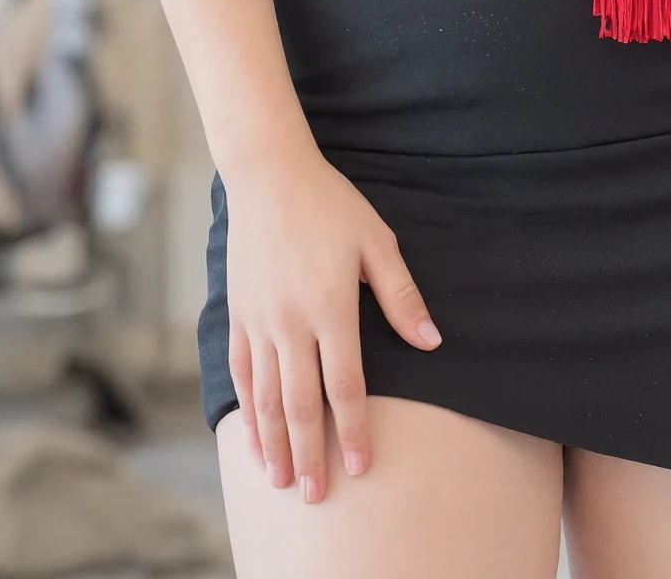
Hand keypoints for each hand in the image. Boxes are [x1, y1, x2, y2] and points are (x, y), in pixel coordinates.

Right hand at [224, 146, 440, 502]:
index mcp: (330, 306)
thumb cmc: (330, 205)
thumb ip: (401, 295)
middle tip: (318, 495)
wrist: (268, 174)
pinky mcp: (238, 314)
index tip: (361, 466)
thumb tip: (431, 341)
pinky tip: (253, 436)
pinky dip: (246, 409)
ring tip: (283, 481)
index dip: (354, 429)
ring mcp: (259, 320)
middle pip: (300, 403)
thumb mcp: (376, 242)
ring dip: (274, 443)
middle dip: (311, 453)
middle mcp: (290, 322)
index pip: (345, 384)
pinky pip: (240, 372)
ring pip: (265, 396)